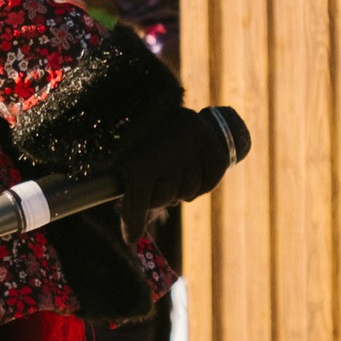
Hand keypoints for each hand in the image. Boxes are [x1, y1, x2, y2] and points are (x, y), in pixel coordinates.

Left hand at [108, 102, 240, 235]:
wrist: (153, 100)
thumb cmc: (137, 140)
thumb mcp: (127, 165)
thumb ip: (133, 203)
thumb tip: (133, 240)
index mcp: (136, 161)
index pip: (138, 202)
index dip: (134, 221)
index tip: (131, 238)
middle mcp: (163, 154)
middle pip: (167, 198)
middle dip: (160, 196)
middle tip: (155, 180)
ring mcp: (188, 146)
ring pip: (190, 189)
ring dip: (182, 188)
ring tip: (172, 171)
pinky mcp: (207, 138)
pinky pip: (213, 176)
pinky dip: (206, 180)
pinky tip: (195, 170)